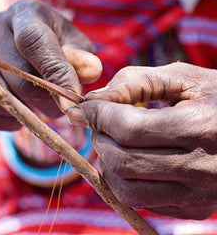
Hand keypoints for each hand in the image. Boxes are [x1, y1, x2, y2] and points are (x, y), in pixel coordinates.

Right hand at [0, 0, 101, 130]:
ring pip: (4, 100)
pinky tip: (20, 113)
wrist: (21, 45)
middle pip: (22, 81)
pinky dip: (7, 121)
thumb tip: (93, 71)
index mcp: (26, 16)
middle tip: (61, 105)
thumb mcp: (72, 44)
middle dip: (49, 103)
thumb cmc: (54, 45)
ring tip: (40, 103)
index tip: (72, 101)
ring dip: (30, 112)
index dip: (56, 74)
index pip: (35, 42)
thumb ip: (82, 57)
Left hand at [67, 62, 216, 218]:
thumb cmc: (215, 98)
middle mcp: (200, 168)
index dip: (98, 116)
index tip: (81, 108)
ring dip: (106, 164)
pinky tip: (130, 159)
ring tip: (111, 142)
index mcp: (200, 127)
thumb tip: (94, 99)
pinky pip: (141, 201)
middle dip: (99, 139)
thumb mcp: (183, 78)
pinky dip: (123, 179)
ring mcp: (196, 195)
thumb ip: (136, 81)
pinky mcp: (192, 208)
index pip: (130, 129)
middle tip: (99, 124)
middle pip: (123, 162)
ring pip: (126, 189)